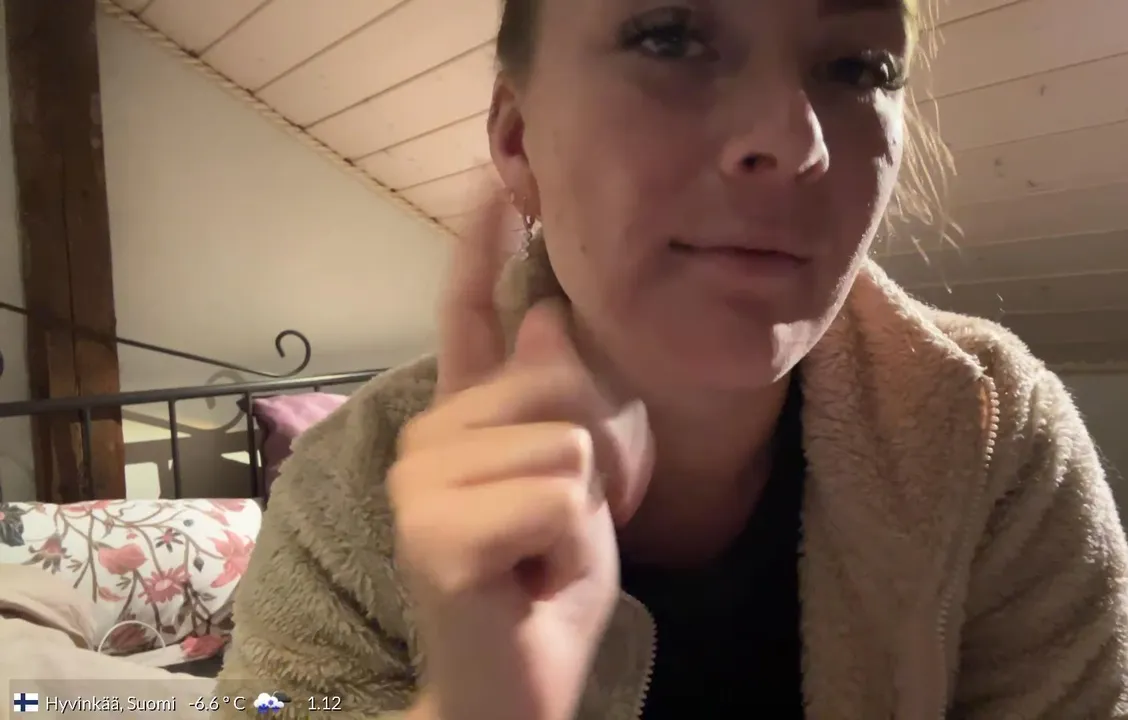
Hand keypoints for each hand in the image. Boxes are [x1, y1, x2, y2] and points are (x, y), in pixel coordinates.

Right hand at [388, 192, 653, 719]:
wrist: (514, 689)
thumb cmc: (547, 591)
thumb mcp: (582, 487)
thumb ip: (559, 404)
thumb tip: (542, 311)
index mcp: (466, 421)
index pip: (471, 317)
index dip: (477, 247)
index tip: (488, 182)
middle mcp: (431, 435)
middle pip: (565, 380)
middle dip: (607, 458)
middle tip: (576, 525)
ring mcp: (421, 480)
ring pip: (571, 442)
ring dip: (589, 514)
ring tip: (545, 556)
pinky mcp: (433, 531)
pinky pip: (561, 497)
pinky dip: (573, 552)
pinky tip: (530, 581)